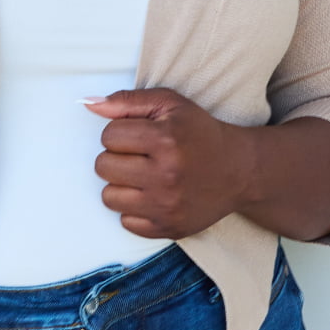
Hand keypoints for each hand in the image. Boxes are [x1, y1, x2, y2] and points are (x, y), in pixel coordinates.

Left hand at [84, 87, 252, 238]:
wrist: (240, 171)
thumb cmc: (200, 133)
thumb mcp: (170, 104)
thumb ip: (127, 101)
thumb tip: (89, 104)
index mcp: (165, 140)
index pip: (108, 136)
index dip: (120, 133)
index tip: (140, 136)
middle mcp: (166, 175)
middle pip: (103, 167)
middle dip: (117, 158)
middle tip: (141, 156)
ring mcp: (167, 206)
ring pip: (109, 197)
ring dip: (122, 185)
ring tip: (144, 176)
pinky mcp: (169, 228)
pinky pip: (125, 222)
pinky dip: (135, 209)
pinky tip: (153, 196)